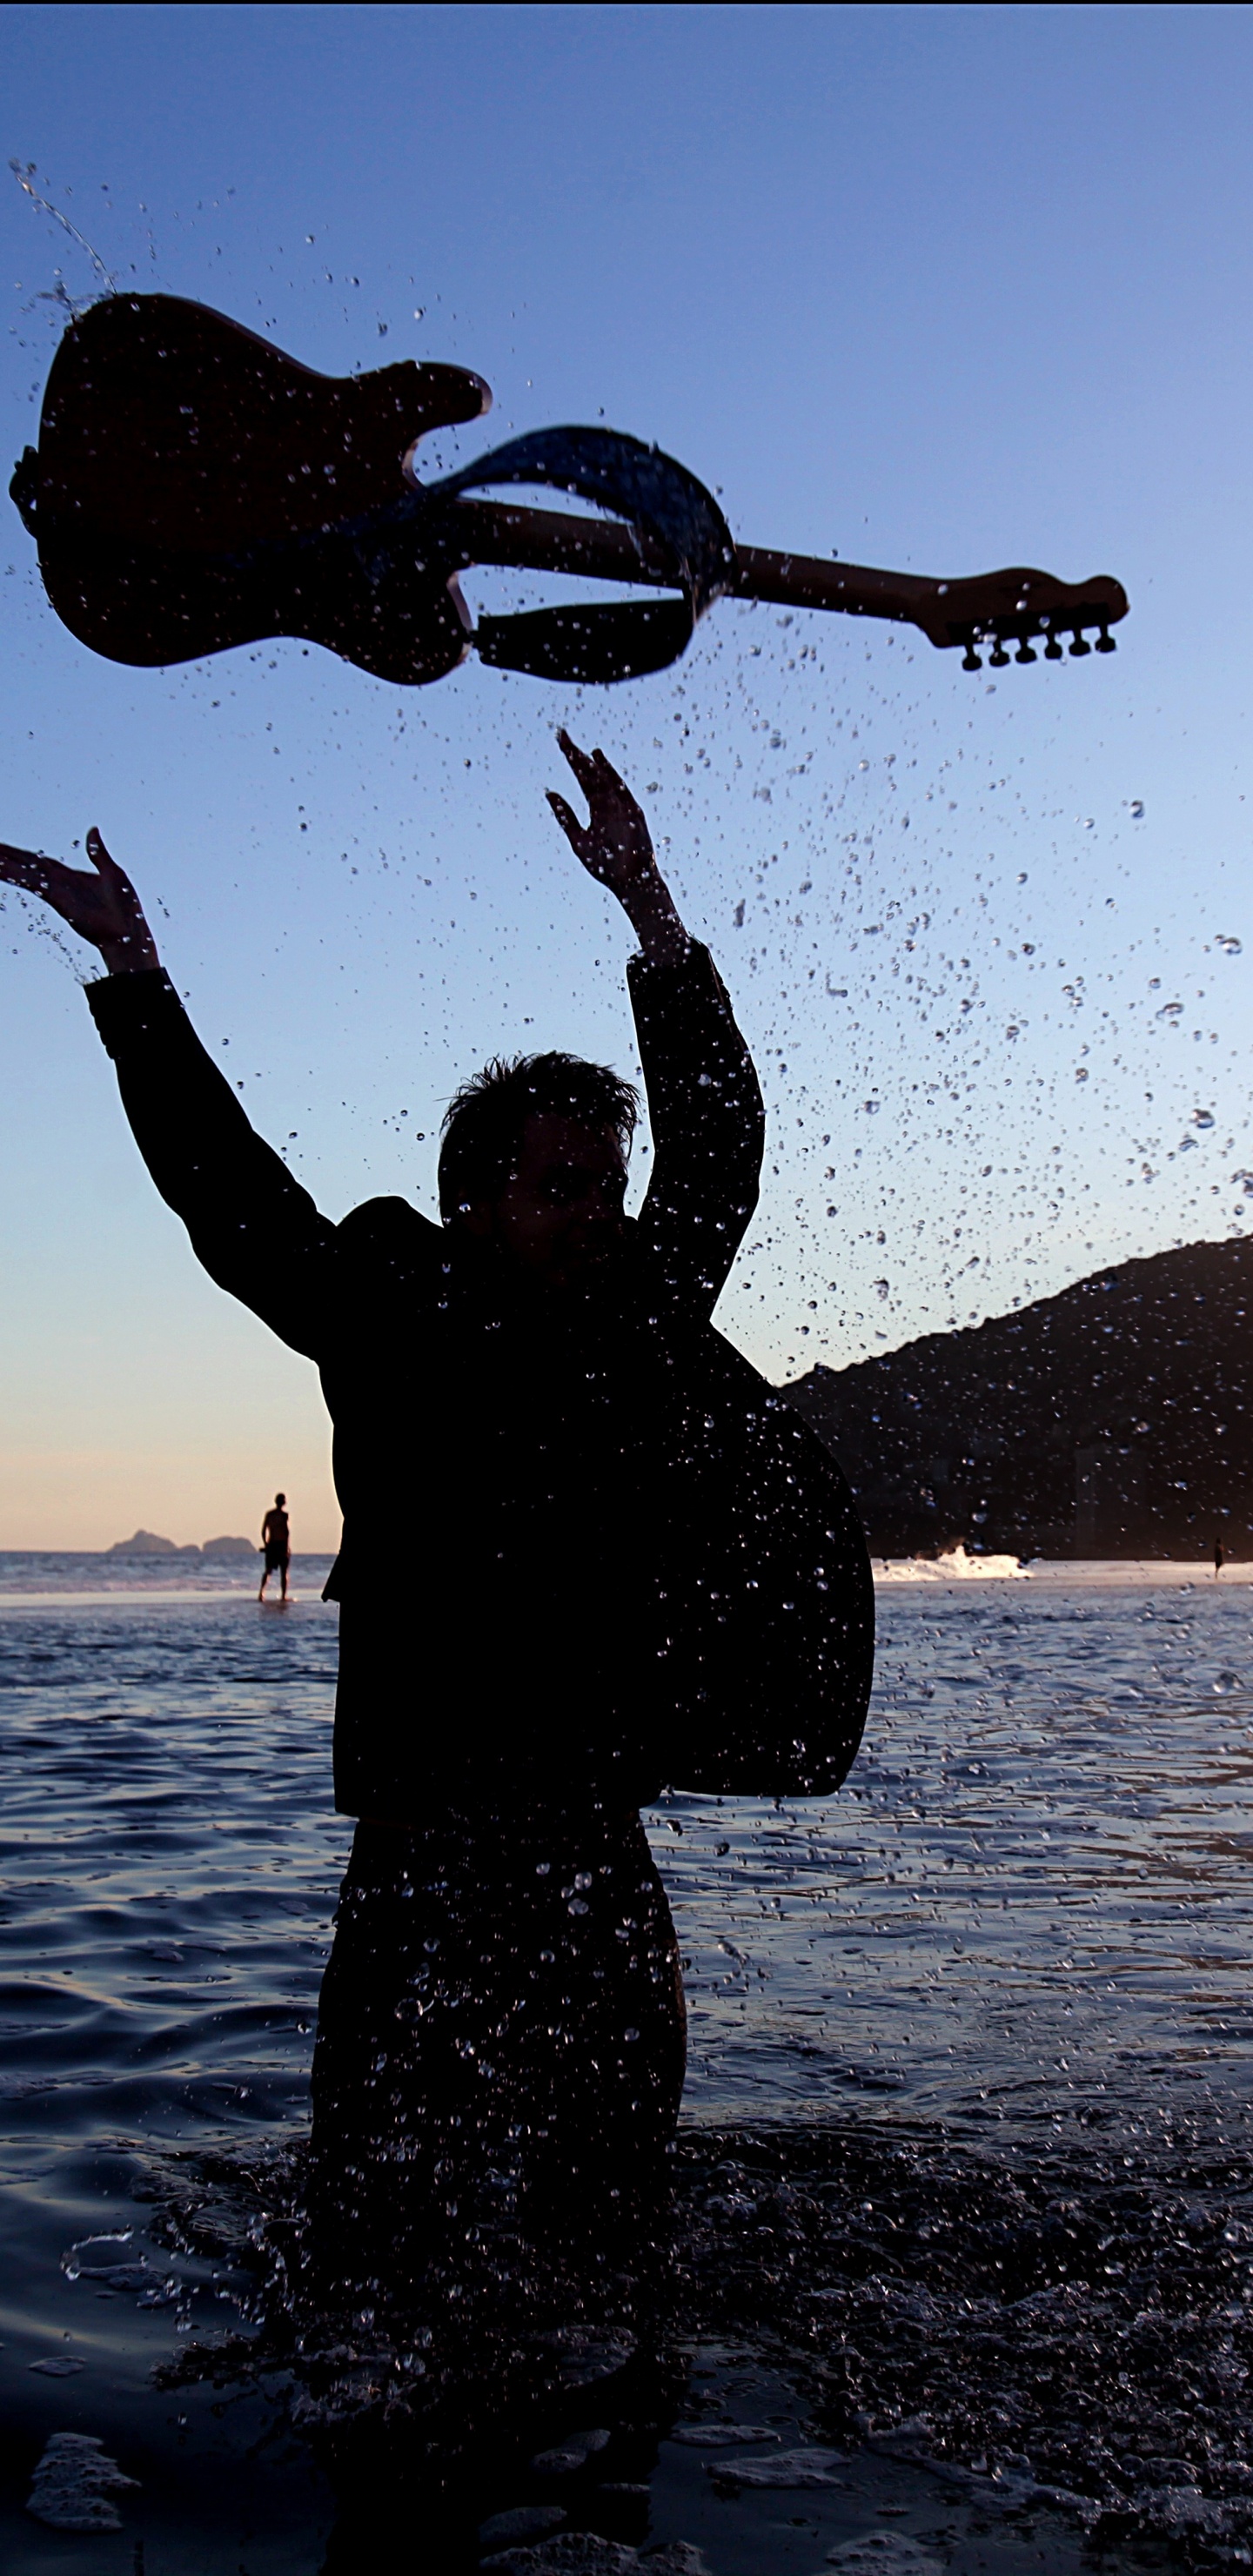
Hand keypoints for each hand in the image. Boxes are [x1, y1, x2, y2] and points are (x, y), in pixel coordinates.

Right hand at [0, 825, 158, 971]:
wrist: (128, 933)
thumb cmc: (125, 909)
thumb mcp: (112, 872)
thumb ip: (98, 853)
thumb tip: (93, 832)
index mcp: (68, 876)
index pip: (37, 861)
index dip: (18, 853)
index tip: (0, 847)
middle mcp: (58, 883)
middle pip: (24, 864)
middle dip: (5, 855)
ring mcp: (56, 890)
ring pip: (23, 872)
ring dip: (5, 864)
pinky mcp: (57, 897)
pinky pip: (33, 882)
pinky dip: (16, 875)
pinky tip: (2, 869)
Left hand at [546, 730, 687, 964]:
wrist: (627, 882)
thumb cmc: (604, 866)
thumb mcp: (577, 839)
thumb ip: (565, 816)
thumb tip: (549, 792)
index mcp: (596, 809)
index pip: (582, 778)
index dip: (572, 759)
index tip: (560, 740)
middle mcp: (608, 803)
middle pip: (590, 774)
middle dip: (577, 756)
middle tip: (562, 735)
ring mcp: (620, 806)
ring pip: (603, 779)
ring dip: (591, 763)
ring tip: (579, 747)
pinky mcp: (631, 812)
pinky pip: (618, 789)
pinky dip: (609, 775)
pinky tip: (599, 761)